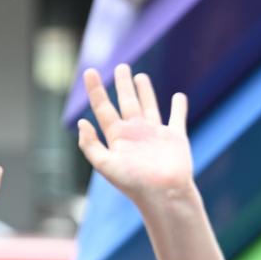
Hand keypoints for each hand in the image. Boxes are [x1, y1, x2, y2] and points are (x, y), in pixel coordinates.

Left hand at [77, 65, 194, 206]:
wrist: (162, 194)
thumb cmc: (133, 183)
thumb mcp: (105, 165)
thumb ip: (91, 145)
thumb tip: (81, 122)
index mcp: (117, 136)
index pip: (102, 107)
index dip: (95, 89)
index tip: (89, 71)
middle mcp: (134, 132)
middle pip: (126, 101)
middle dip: (122, 84)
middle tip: (121, 66)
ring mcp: (155, 133)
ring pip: (149, 105)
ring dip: (145, 91)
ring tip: (139, 76)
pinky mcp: (175, 137)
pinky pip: (177, 117)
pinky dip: (179, 107)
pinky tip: (178, 96)